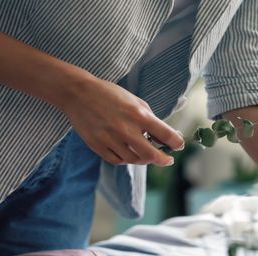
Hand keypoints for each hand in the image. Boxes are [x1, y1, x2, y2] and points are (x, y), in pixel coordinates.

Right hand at [58, 75, 184, 166]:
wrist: (79, 94)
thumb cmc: (110, 95)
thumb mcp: (135, 101)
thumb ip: (151, 119)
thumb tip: (164, 137)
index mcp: (138, 115)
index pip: (165, 135)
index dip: (176, 143)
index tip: (178, 146)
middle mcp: (126, 129)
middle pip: (151, 155)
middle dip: (162, 160)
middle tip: (167, 160)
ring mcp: (110, 139)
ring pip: (133, 160)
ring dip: (143, 159)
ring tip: (145, 154)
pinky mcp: (98, 146)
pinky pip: (117, 160)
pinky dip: (125, 159)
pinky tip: (127, 153)